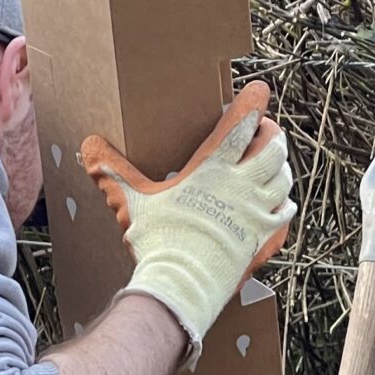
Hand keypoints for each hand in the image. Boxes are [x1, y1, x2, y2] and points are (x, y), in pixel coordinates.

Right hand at [83, 81, 295, 352]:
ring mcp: (258, 212)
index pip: (240, 124)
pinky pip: (284, 213)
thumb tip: (89, 145)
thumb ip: (112, 170)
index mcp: (213, 167)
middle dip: (271, 134)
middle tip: (266, 129)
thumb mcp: (132, 201)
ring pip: (283, 179)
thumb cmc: (158, 239)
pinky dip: (283, 203)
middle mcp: (243, 185)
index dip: (252, 103)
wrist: (184, 283)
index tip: (258, 90)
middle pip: (272, 148)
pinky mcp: (264, 239)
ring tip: (273, 162)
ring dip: (280, 166)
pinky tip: (279, 203)